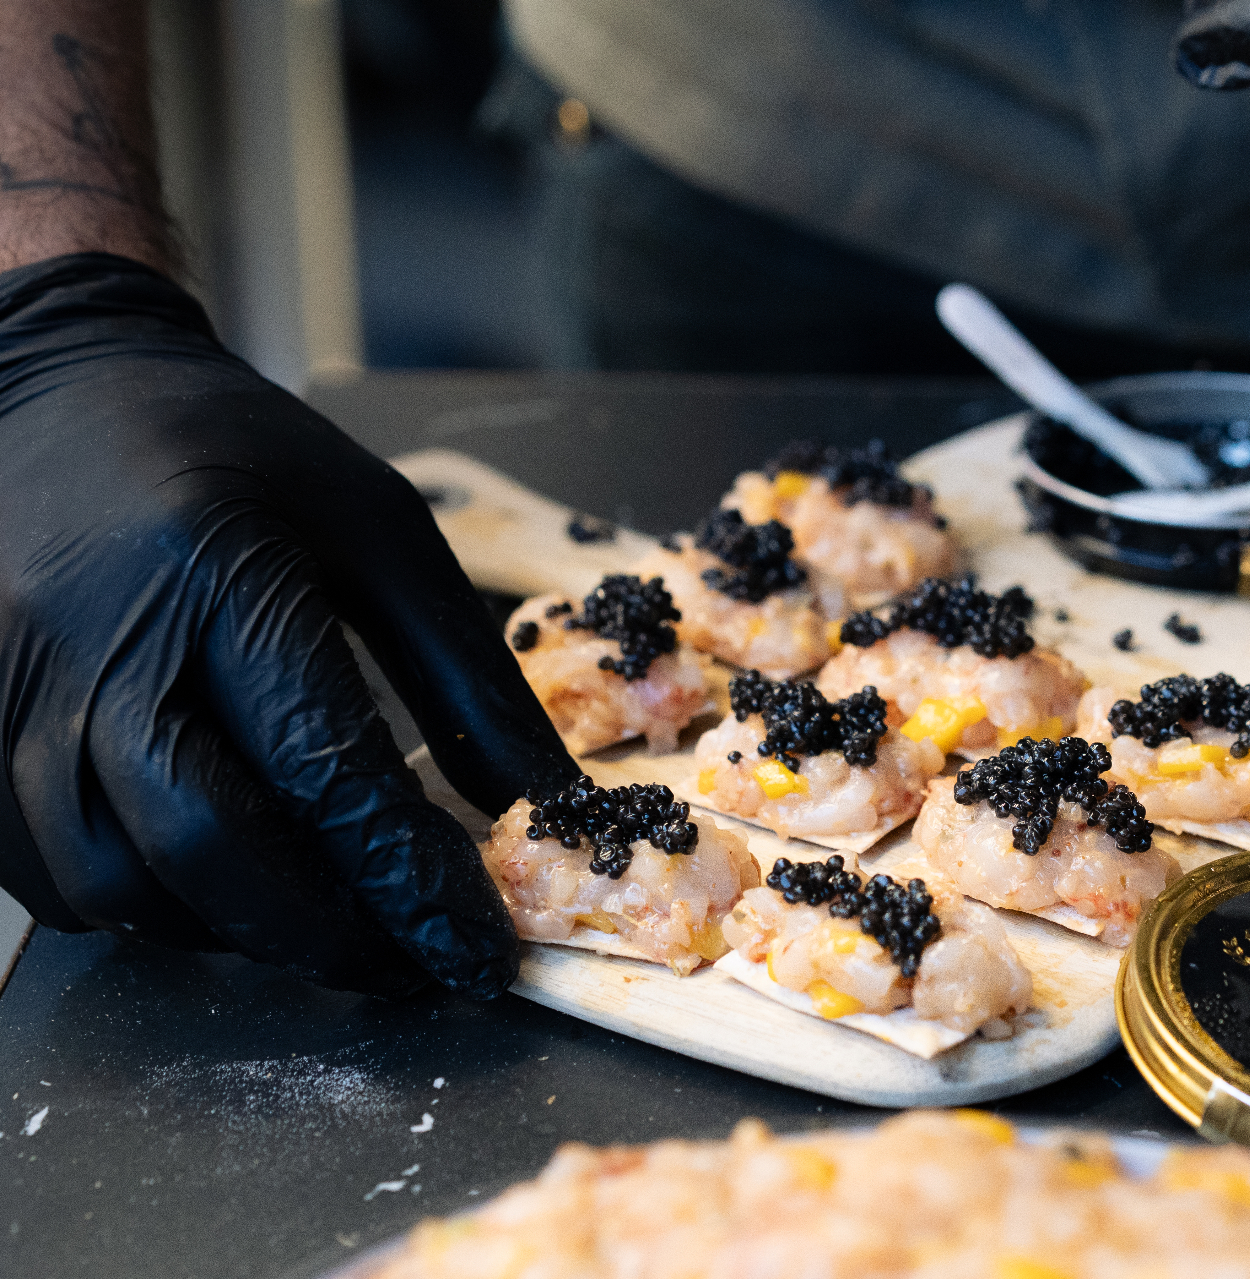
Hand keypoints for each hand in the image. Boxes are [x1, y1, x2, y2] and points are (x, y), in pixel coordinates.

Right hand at [0, 255, 574, 996]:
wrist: (61, 392)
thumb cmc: (239, 456)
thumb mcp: (383, 531)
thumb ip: (463, 674)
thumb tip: (538, 801)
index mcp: (220, 576)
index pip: (324, 769)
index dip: (407, 880)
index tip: (474, 948)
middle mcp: (102, 646)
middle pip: (205, 847)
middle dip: (323, 934)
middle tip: (407, 965)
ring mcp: (15, 696)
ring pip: (118, 881)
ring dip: (236, 934)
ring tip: (329, 935)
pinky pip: (49, 874)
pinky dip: (146, 910)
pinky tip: (221, 898)